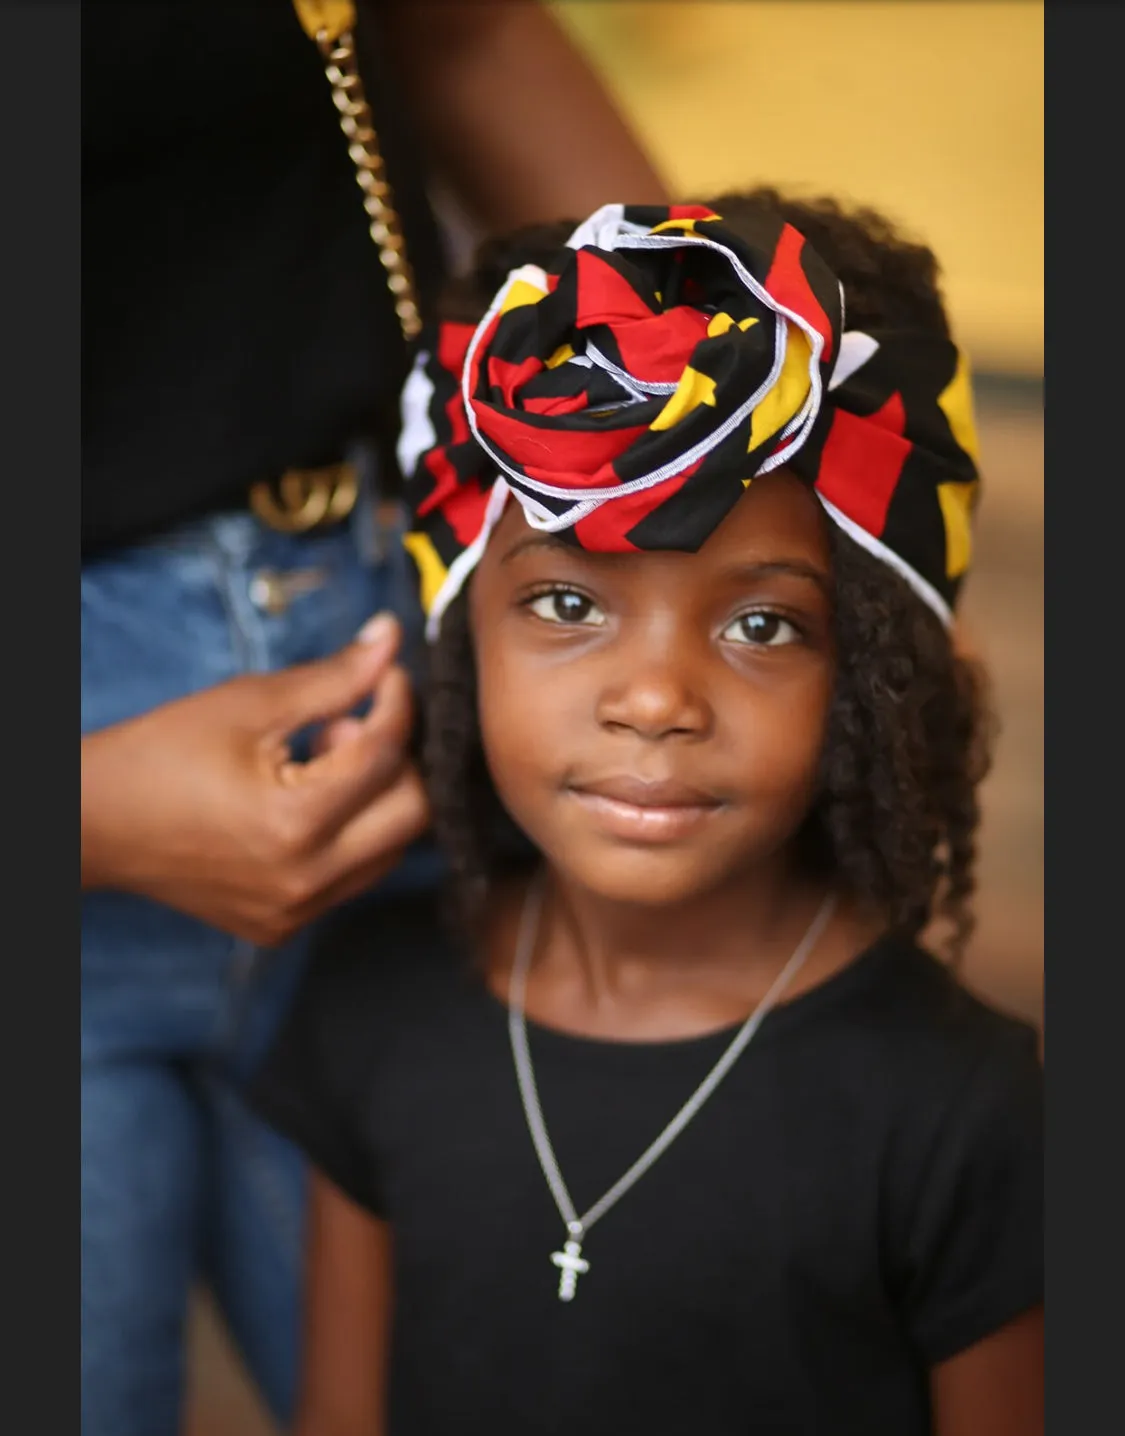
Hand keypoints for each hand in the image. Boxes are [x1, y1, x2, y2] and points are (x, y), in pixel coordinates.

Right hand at [81, 615, 429, 945]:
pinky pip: (354, 878)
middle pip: (413, 813)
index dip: (397, 702)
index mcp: (295, 823)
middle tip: (345, 726)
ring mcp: (296, 912)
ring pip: (391, 850)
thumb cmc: (164, 755)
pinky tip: (306, 802)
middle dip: (396, 757)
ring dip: (377, 799)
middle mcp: (304, 881)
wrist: (97, 822)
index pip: (387, 755)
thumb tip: (390, 639)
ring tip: (318, 764)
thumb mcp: (250, 703)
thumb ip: (334, 678)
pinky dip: (351, 835)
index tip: (386, 676)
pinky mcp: (286, 926)